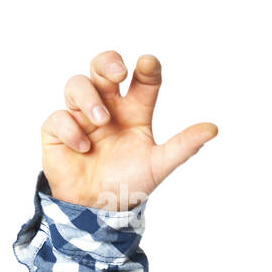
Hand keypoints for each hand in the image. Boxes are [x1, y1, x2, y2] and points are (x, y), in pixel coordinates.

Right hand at [40, 51, 216, 209]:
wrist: (98, 208)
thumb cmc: (131, 183)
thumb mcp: (160, 164)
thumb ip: (184, 145)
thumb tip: (213, 129)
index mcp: (135, 112)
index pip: (142, 81)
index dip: (146, 69)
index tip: (148, 64)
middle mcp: (108, 107)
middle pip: (103, 68)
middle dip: (108, 63)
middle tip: (118, 73)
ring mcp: (81, 116)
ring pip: (77, 84)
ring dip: (89, 98)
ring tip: (101, 119)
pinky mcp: (58, 130)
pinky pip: (58, 117)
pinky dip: (71, 129)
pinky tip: (85, 147)